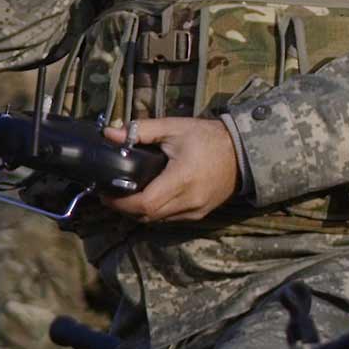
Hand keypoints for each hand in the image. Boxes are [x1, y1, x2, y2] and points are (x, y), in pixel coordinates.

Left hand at [99, 117, 238, 222]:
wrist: (243, 152)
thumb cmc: (207, 137)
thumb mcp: (174, 127)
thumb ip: (141, 130)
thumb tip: (109, 133)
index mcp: (181, 180)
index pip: (145, 204)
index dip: (121, 203)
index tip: (105, 194)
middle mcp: (189, 201)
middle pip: (148, 216)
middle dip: (125, 209)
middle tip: (110, 195)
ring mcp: (195, 211)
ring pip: (158, 220)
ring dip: (139, 212)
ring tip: (125, 196)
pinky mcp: (200, 214)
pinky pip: (170, 219)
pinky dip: (155, 212)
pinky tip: (147, 198)